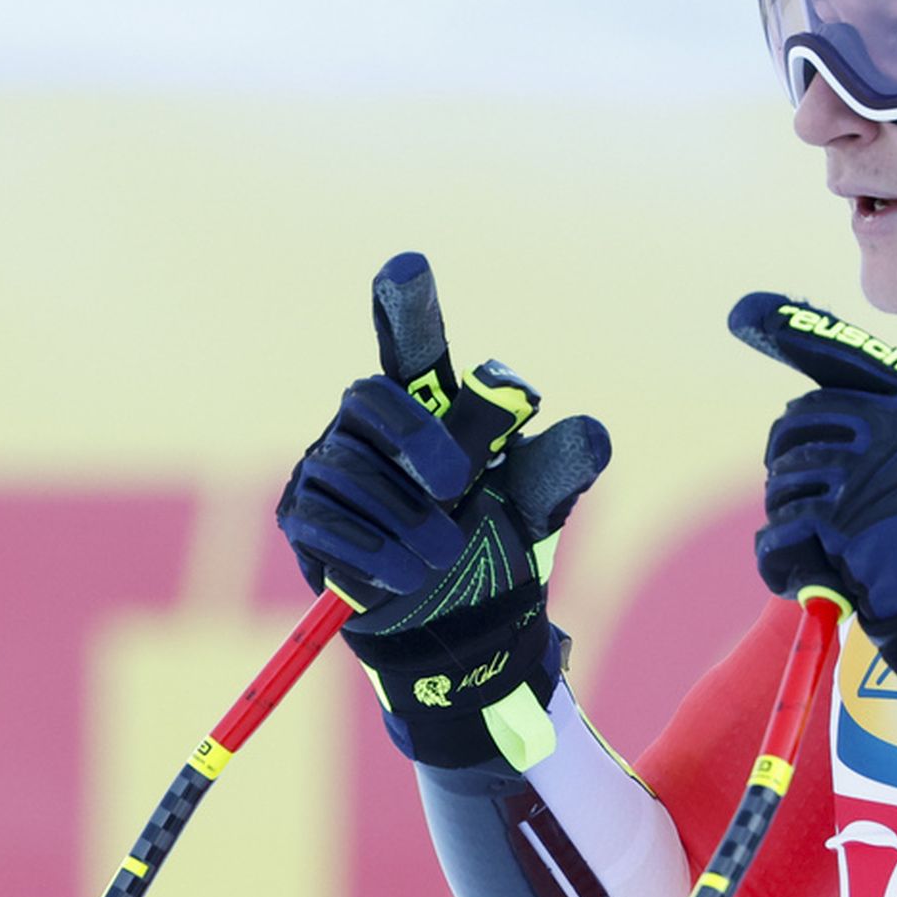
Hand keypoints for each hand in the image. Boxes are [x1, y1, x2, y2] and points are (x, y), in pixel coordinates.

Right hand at [276, 254, 609, 769]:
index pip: (414, 342)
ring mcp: (328, 463)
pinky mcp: (303, 514)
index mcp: (431, 403)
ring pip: (351, 467)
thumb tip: (594, 432)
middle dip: (415, 438)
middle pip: (374, 397)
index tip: (408, 265)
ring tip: (441, 556)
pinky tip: (400, 576)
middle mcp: (371, 421)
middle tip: (458, 484)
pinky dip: (368, 549)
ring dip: (402, 516)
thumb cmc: (494, 547)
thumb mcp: (533, 509)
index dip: (407, 304)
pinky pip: (322, 518)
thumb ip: (555, 467)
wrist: (454, 630)